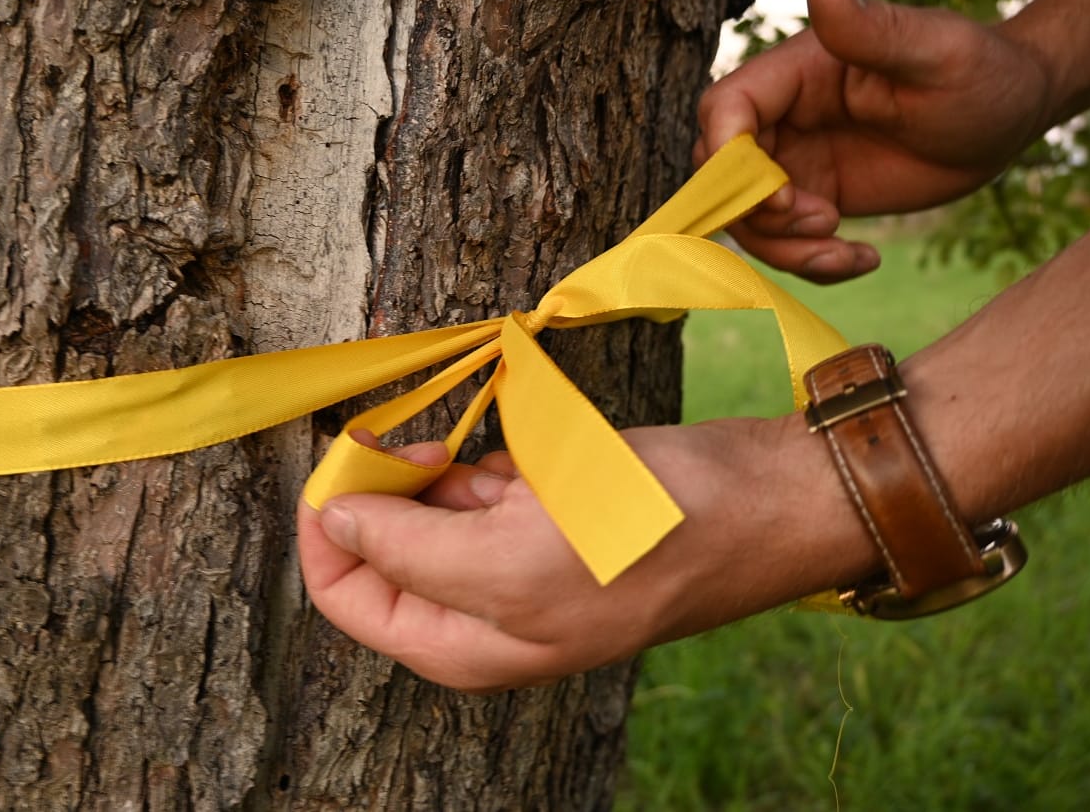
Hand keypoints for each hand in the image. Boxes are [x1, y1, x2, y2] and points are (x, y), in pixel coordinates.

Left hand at [297, 421, 876, 691]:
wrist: (758, 501)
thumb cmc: (643, 539)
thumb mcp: (512, 561)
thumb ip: (407, 550)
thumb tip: (333, 523)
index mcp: (461, 646)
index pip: (345, 595)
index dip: (331, 525)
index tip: (348, 457)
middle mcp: (479, 612)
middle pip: (381, 547)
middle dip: (389, 487)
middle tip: (423, 442)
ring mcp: (514, 562)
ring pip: (430, 507)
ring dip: (445, 471)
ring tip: (496, 465)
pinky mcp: (545, 516)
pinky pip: (482, 484)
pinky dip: (489, 463)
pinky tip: (533, 464)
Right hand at [695, 0, 1052, 282]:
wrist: (1010, 115)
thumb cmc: (981, 70)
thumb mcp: (935, 51)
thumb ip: (871, 28)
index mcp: (796, 72)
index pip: (723, 110)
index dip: (730, 161)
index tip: (783, 196)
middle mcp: (784, 117)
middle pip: (721, 175)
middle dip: (757, 214)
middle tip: (824, 222)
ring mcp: (797, 161)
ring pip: (748, 219)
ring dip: (786, 249)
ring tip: (846, 250)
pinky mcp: (817, 198)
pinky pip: (786, 242)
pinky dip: (813, 264)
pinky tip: (865, 259)